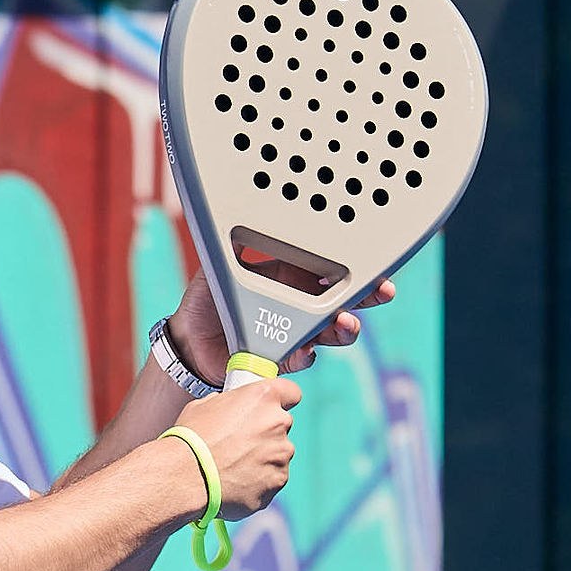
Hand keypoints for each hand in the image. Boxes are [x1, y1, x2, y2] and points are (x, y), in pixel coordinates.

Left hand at [164, 268, 397, 381]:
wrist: (189, 343)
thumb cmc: (205, 302)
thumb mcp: (219, 266)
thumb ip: (235, 245)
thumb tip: (240, 212)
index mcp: (290, 277)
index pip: (330, 269)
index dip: (355, 269)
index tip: (375, 266)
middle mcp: (297, 305)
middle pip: (342, 300)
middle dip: (366, 298)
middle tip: (380, 293)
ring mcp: (292, 332)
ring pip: (331, 331)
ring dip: (344, 329)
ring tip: (344, 325)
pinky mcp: (282, 357)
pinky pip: (303, 358)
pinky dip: (306, 355)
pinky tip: (305, 350)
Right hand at [175, 365, 296, 518]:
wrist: (185, 476)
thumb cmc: (191, 439)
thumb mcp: (205, 406)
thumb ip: (230, 405)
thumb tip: (231, 410)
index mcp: (264, 397)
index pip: (291, 392)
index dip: (282, 400)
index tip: (271, 409)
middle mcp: (278, 423)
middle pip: (282, 426)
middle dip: (266, 434)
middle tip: (240, 444)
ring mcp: (281, 454)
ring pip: (278, 455)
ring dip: (263, 459)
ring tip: (234, 468)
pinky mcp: (277, 481)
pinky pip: (273, 480)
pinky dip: (259, 482)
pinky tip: (237, 483)